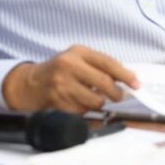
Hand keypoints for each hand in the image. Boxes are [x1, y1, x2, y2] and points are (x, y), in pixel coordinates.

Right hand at [1, 46, 138, 112]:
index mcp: (78, 52)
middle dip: (116, 93)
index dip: (125, 75)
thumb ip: (101, 65)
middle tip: (119, 96)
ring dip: (99, 103)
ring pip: (94, 100)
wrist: (29, 83)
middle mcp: (68, 66)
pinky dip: (84, 110)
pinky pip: (81, 111)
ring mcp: (61, 84)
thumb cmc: (60, 70)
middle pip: (104, 82)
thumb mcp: (78, 58)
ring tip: (93, 98)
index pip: (108, 63)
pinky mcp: (56, 101)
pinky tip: (78, 102)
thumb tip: (128, 77)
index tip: (136, 84)